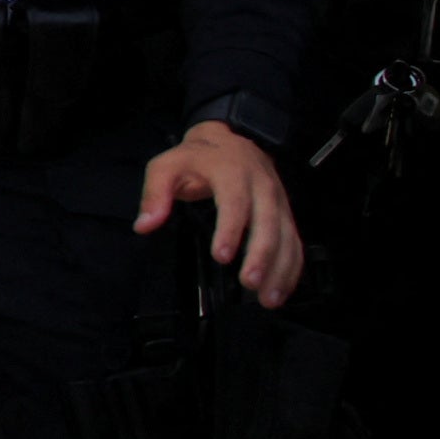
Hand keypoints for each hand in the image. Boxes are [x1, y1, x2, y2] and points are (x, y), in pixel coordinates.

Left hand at [135, 120, 304, 308]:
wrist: (233, 140)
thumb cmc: (198, 158)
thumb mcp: (168, 166)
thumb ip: (155, 193)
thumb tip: (144, 225)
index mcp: (232, 173)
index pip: (235, 201)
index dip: (231, 229)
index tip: (222, 256)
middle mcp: (262, 187)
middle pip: (268, 222)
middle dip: (261, 254)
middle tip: (249, 282)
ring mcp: (278, 202)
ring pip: (286, 236)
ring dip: (280, 268)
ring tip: (267, 299)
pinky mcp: (286, 215)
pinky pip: (295, 242)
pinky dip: (292, 268)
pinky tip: (281, 291)